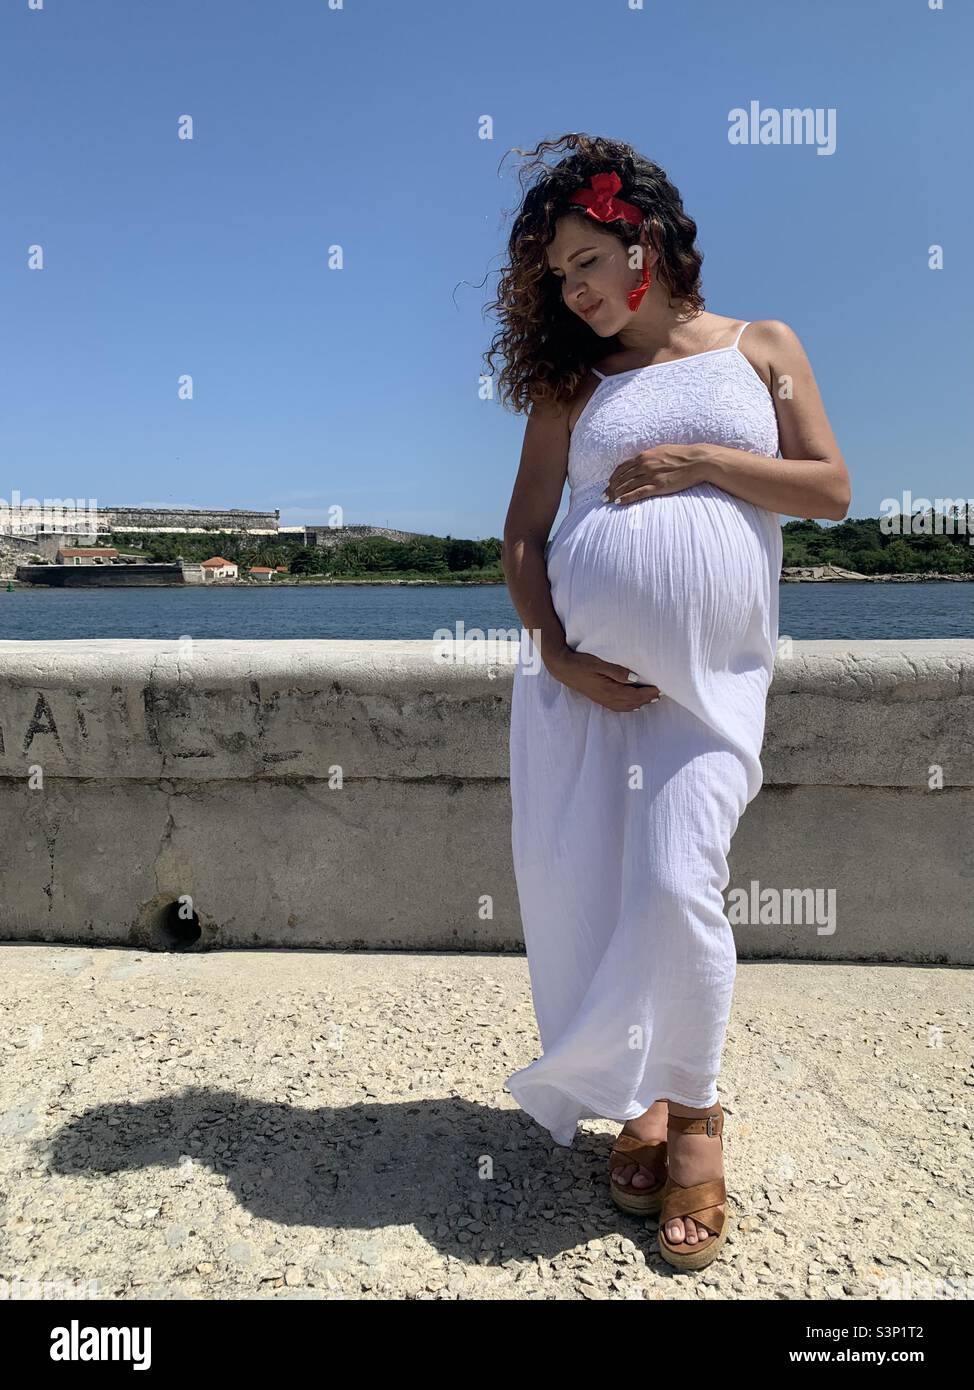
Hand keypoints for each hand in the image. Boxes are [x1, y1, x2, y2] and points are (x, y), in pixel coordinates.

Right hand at [546, 647, 660, 711]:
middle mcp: (607, 698)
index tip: (660, 688)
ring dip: (640, 703)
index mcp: (608, 690)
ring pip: (626, 706)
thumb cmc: (581, 663)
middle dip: (647, 699)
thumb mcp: (599, 664)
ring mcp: (603, 700)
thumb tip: (636, 679)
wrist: (563, 668)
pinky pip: (618, 707)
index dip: (648, 693)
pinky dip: (629, 707)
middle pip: (632, 702)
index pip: (634, 695)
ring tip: (652, 699)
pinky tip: (635, 705)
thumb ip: (617, 672)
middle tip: (661, 693)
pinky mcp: (600, 699)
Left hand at [602, 443, 707, 503]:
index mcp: (644, 456)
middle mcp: (644, 465)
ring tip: (608, 501)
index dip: (613, 477)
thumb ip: (649, 457)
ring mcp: (650, 476)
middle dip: (611, 487)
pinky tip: (619, 502)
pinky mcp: (658, 486)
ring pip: (627, 486)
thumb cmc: (681, 455)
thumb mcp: (661, 451)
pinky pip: (638, 493)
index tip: (608, 484)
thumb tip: (640, 461)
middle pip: (621, 478)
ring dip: (615, 494)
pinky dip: (626, 498)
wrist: (697, 460)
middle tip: (604, 496)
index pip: (622, 467)